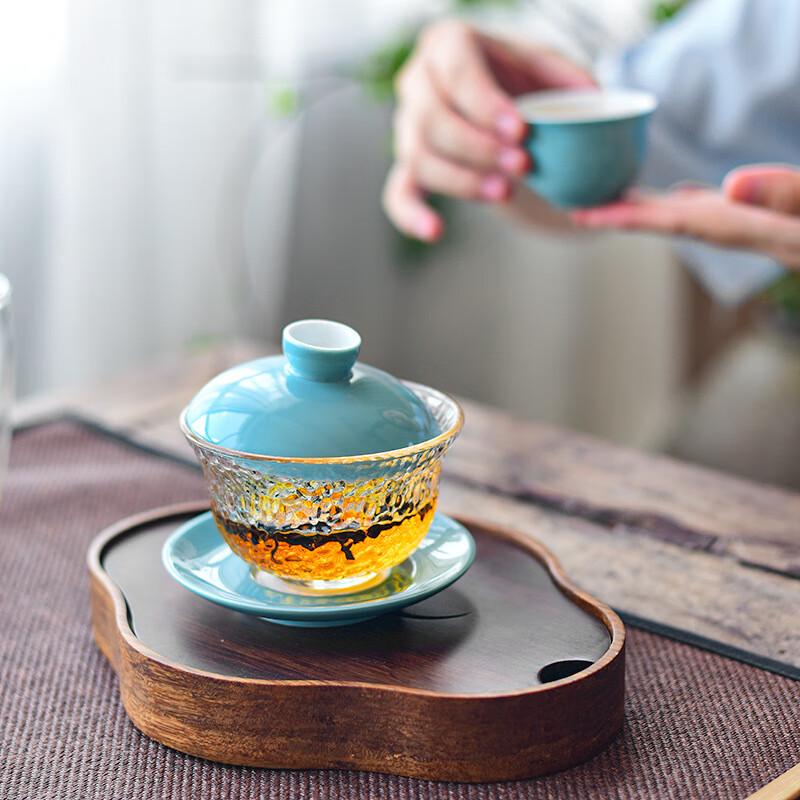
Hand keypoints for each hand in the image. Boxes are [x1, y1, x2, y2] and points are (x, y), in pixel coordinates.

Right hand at [382, 19, 594, 241]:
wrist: (500, 106)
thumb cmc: (522, 81)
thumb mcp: (549, 68)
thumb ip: (571, 81)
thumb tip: (594, 104)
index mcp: (446, 43)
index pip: (456, 72)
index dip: (485, 105)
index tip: (521, 132)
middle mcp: (416, 81)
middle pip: (431, 119)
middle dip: (477, 148)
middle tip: (522, 166)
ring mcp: (406, 127)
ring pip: (418, 158)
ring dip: (461, 181)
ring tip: (504, 193)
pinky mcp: (407, 166)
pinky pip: (397, 194)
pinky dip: (412, 216)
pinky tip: (436, 232)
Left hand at [570, 166, 799, 269]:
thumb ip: (786, 196)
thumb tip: (731, 185)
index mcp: (741, 227)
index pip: (670, 221)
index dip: (624, 217)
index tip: (581, 216)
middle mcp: (736, 230)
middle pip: (666, 220)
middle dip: (620, 214)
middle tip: (575, 206)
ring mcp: (750, 226)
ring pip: (687, 215)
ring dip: (648, 207)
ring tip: (613, 196)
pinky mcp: (766, 219)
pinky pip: (715, 209)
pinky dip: (690, 200)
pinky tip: (682, 196)